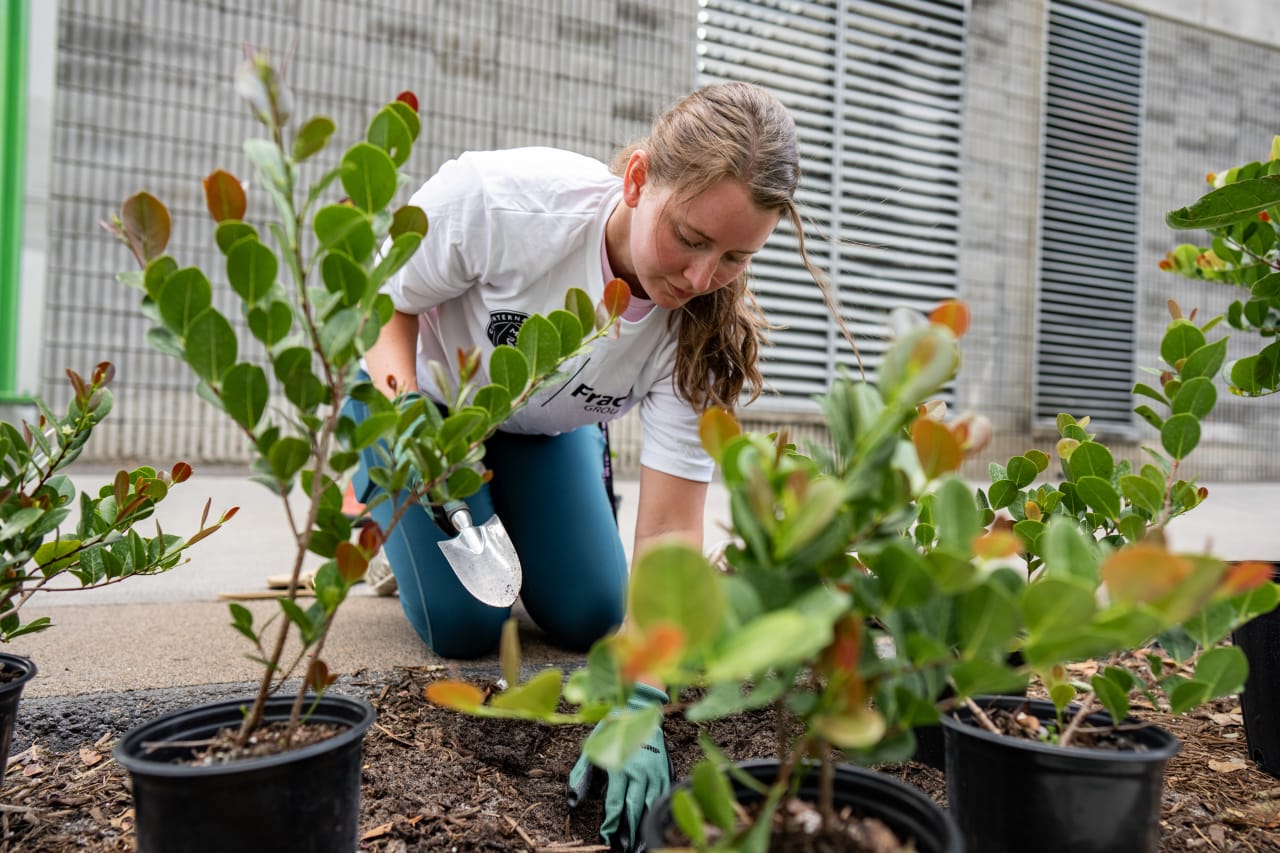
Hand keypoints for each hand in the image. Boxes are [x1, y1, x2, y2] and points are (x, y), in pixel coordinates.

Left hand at [567, 683, 669, 851]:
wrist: (639, 707)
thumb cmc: (611, 728)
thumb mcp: (590, 748)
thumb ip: (580, 775)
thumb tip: (573, 801)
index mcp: (619, 767)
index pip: (614, 804)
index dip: (610, 824)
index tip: (606, 836)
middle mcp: (639, 771)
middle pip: (634, 809)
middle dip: (627, 831)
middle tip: (623, 846)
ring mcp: (655, 771)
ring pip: (650, 805)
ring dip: (644, 825)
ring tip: (638, 842)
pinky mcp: (665, 769)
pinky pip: (663, 795)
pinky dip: (658, 810)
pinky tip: (653, 821)